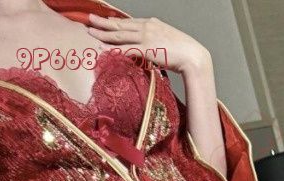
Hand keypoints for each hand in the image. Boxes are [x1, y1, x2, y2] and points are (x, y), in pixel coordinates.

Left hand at [87, 14, 211, 75]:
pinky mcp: (146, 49)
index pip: (130, 22)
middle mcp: (147, 27)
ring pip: (120, 35)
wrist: (194, 56)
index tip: (105, 21)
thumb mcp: (168, 43)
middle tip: (90, 19)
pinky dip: (114, 50)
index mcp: (152, 23)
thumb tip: (150, 51)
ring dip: (103, 34)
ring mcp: (146, 37)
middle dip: (103, 23)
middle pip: (121, 24)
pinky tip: (104, 50)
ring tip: (91, 32)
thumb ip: (157, 44)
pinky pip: (126, 49)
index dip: (116, 21)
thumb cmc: (185, 54)